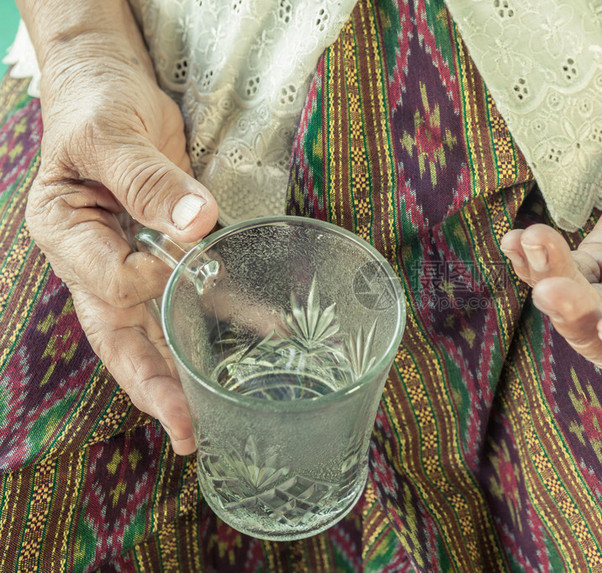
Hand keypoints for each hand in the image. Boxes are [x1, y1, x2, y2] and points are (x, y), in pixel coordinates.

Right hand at [26, 38, 217, 452]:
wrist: (114, 88)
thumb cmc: (98, 104)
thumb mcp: (115, 133)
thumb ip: (148, 177)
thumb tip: (195, 223)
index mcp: (65, 233)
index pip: (108, 282)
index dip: (149, 281)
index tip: (184, 261)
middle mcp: (95, 259)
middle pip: (119, 336)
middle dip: (152, 386)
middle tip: (185, 431)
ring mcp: (131, 261)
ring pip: (156, 330)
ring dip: (187, 371)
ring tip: (219, 415)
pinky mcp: (167, 254)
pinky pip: (194, 293)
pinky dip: (227, 316)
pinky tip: (262, 333)